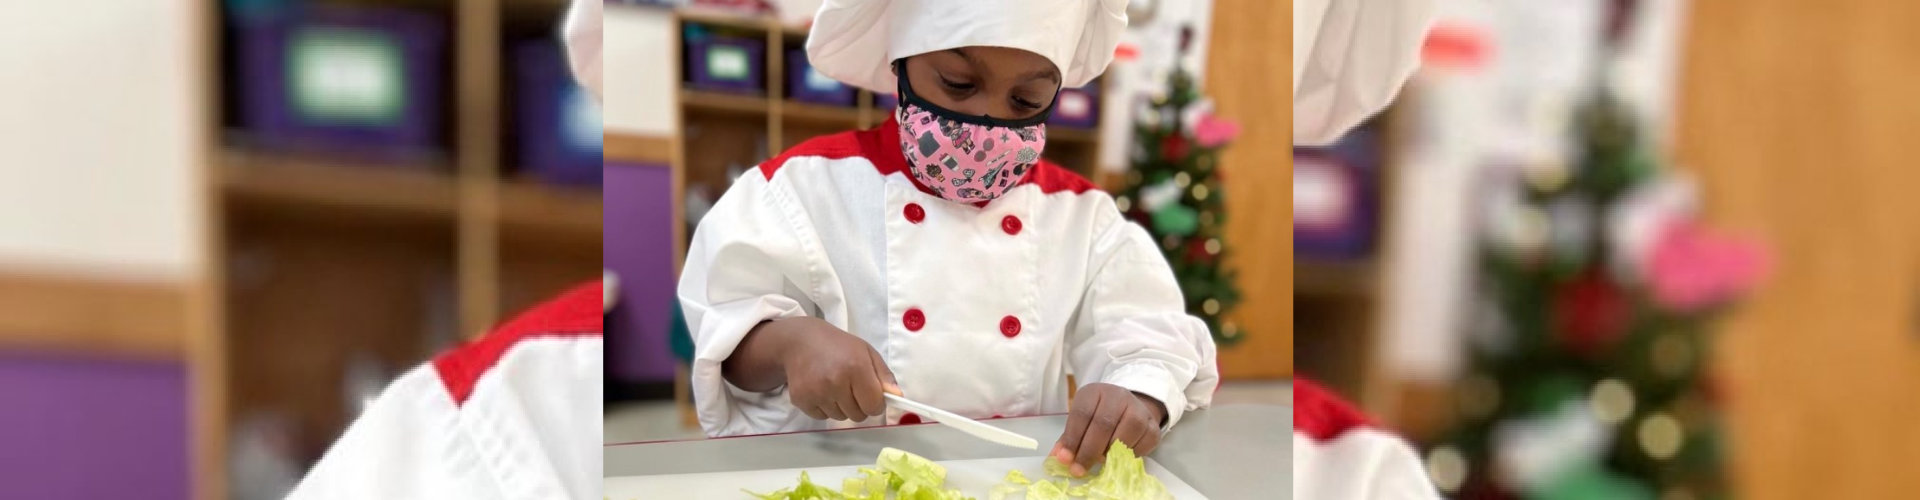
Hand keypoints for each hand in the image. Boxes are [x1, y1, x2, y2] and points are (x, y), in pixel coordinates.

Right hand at [778, 318, 900, 421]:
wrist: (798, 341)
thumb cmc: (837, 346)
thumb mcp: (866, 352)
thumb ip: (883, 375)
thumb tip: (897, 396)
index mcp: (856, 367)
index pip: (874, 406)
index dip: (875, 403)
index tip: (871, 395)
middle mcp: (836, 382)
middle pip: (858, 416)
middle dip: (858, 405)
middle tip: (850, 387)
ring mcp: (817, 392)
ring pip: (840, 418)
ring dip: (841, 407)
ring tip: (833, 386)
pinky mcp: (801, 400)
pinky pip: (822, 417)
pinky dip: (824, 408)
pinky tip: (820, 390)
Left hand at [1051, 383, 1166, 476]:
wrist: (1130, 407)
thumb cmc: (1100, 415)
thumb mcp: (1082, 420)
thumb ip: (1069, 438)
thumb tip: (1057, 457)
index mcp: (1095, 392)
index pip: (1082, 414)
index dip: (1073, 439)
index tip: (1065, 459)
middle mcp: (1118, 396)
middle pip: (1103, 424)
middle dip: (1088, 451)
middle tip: (1079, 469)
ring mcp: (1138, 409)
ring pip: (1124, 435)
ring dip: (1109, 454)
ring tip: (1099, 460)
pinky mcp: (1152, 426)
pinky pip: (1140, 446)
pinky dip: (1126, 457)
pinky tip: (1117, 458)